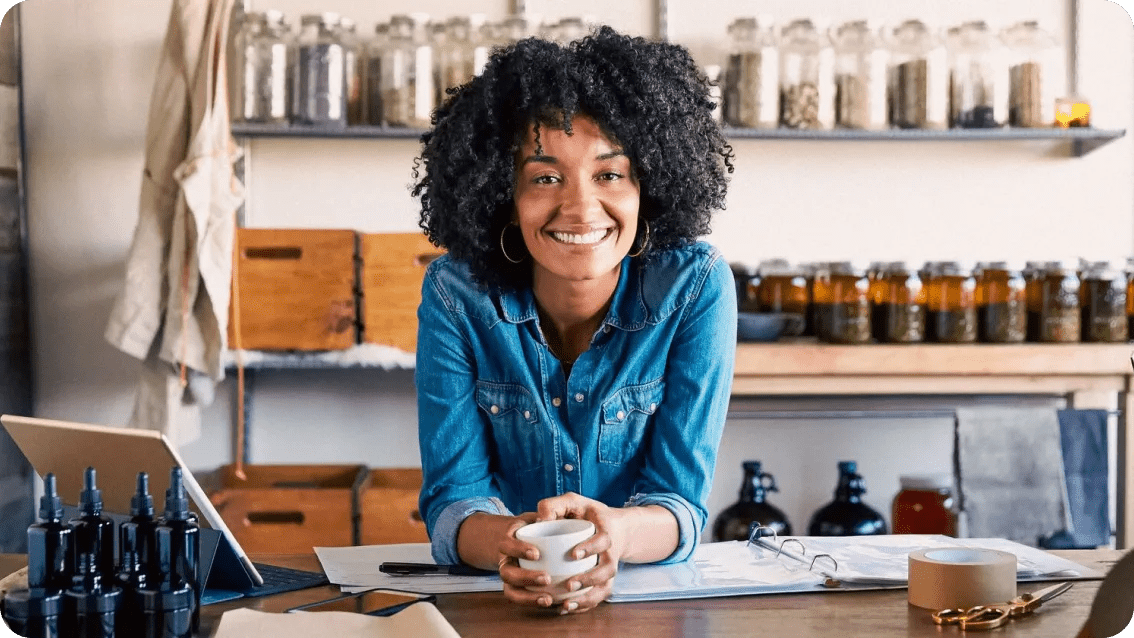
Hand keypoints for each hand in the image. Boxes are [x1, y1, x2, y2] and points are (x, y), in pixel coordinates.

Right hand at [494, 511, 563, 608]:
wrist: (517, 539)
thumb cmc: (531, 527)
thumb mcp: (533, 517)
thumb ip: (542, 513)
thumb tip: (547, 516)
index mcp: (507, 542)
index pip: (507, 546)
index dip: (519, 550)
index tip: (536, 553)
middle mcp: (505, 561)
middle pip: (507, 574)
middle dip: (526, 578)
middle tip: (547, 578)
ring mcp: (510, 577)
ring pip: (511, 591)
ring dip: (529, 598)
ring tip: (549, 599)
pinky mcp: (518, 588)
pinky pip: (521, 599)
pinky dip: (534, 603)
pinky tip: (552, 604)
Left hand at [531, 492, 625, 614]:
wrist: (613, 527)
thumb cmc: (587, 513)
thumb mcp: (572, 502)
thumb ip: (554, 505)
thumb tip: (539, 520)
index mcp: (606, 532)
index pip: (603, 541)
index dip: (590, 548)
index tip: (573, 554)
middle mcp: (611, 554)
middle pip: (607, 570)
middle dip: (589, 579)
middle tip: (568, 585)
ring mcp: (608, 570)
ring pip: (603, 589)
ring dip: (587, 598)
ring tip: (566, 603)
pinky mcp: (603, 582)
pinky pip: (597, 598)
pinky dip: (583, 606)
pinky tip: (565, 608)